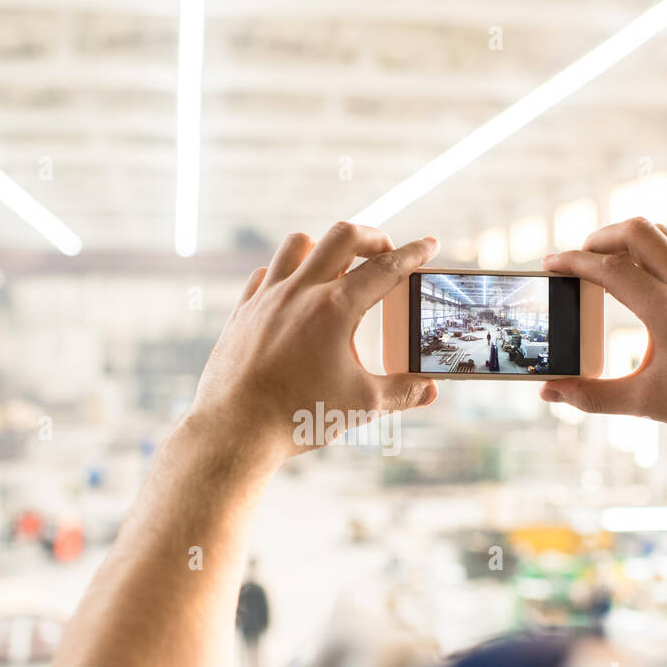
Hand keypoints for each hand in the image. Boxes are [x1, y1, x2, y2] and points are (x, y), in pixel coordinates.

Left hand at [189, 222, 439, 459]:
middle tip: (387, 252)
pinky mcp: (243, 311)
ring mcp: (267, 297)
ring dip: (325, 246)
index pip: (385, 268)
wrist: (236, 430)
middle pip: (343, 236)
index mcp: (334, 308)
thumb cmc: (298, 415)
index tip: (430, 244)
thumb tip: (429, 390)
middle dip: (373, 236)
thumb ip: (402, 392)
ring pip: (298, 243)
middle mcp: (299, 291)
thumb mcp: (362, 405)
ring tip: (339, 267)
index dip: (414, 254)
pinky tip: (295, 292)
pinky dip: (286, 272)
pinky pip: (266, 273)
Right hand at [540, 218, 666, 442]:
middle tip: (579, 259)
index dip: (574, 261)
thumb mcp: (648, 402)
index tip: (550, 264)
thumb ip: (594, 396)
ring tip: (606, 265)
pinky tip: (644, 285)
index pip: (612, 269)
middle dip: (599, 237)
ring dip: (628, 241)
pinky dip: (653, 257)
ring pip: (662, 235)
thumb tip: (551, 391)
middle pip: (637, 231)